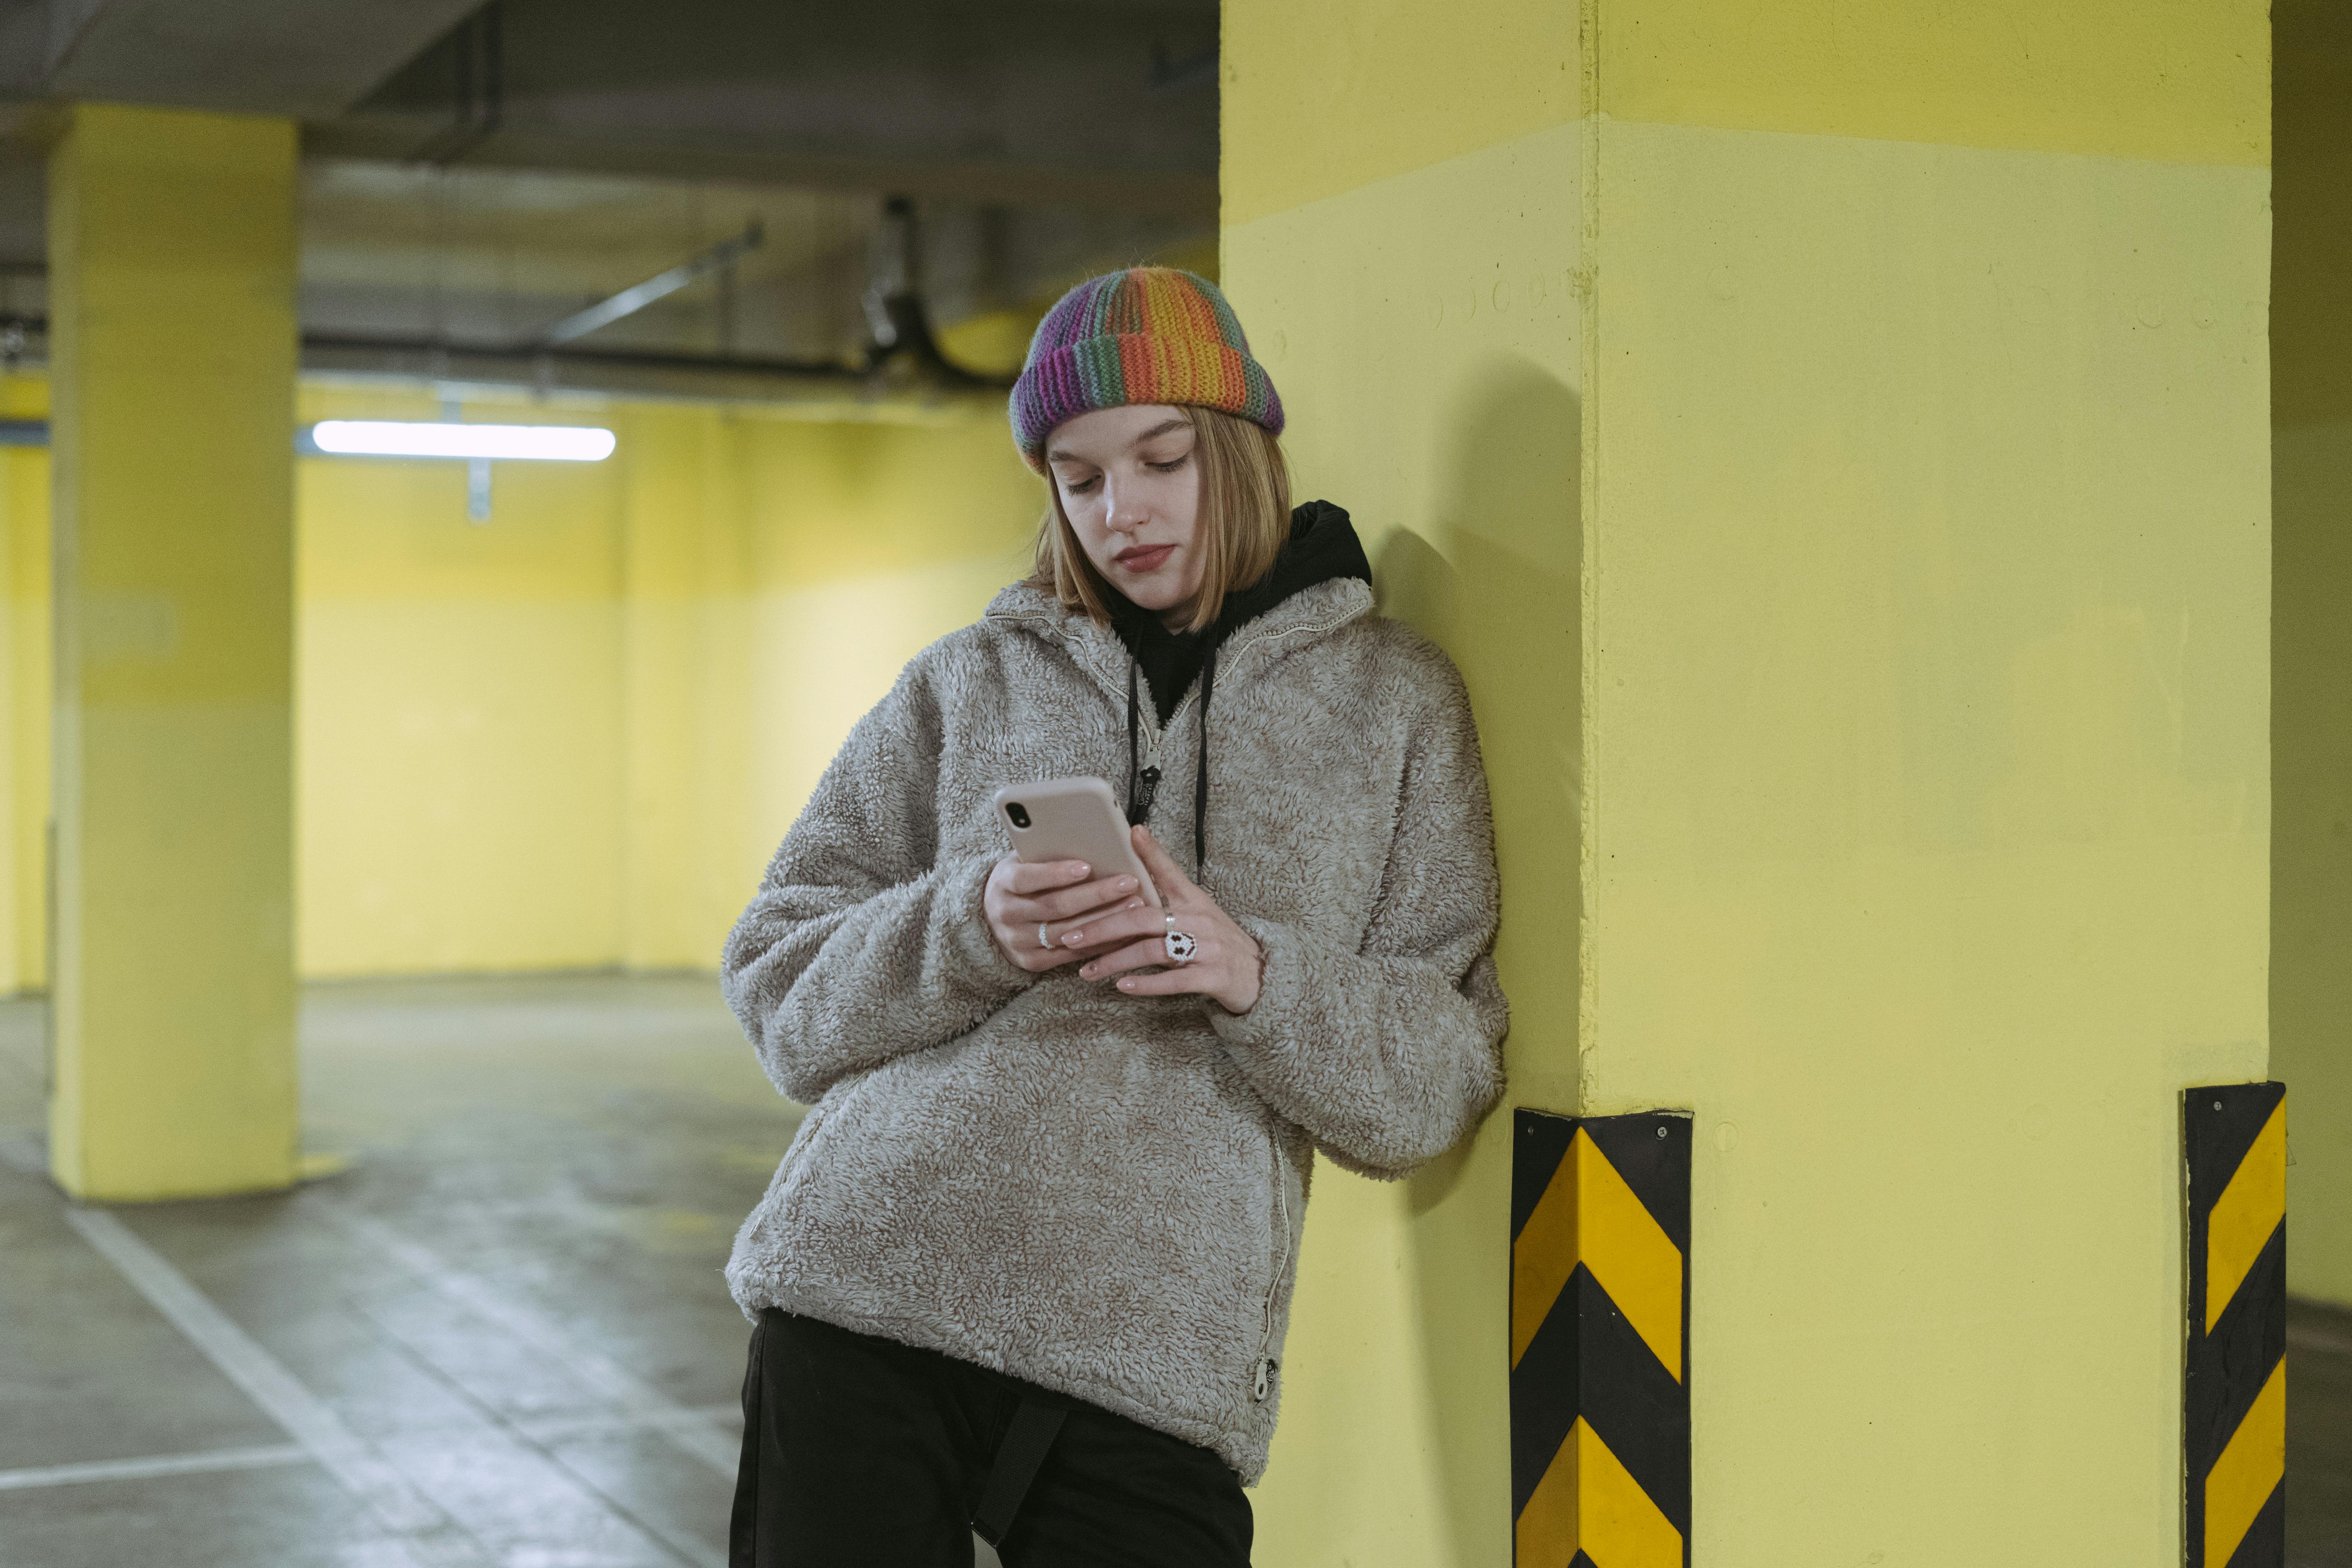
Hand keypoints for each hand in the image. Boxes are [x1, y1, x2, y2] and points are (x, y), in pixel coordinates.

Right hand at [984, 855, 1145, 971]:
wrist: (993, 917)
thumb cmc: (1022, 880)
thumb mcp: (1024, 862)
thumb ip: (1046, 854)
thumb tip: (1092, 841)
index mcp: (1003, 883)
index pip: (1028, 878)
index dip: (1057, 874)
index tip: (1087, 866)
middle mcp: (1007, 915)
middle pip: (1055, 907)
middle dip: (1095, 895)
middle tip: (1128, 883)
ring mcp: (1018, 942)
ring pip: (1067, 933)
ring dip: (1104, 920)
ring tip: (1134, 905)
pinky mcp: (1032, 962)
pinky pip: (1071, 955)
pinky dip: (1100, 944)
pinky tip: (1124, 931)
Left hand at [1057, 827, 1262, 1013]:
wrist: (1260, 976)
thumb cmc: (1218, 942)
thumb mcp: (1198, 911)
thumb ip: (1167, 893)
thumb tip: (1135, 868)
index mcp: (1194, 900)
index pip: (1170, 872)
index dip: (1151, 853)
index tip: (1129, 834)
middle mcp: (1199, 920)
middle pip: (1143, 917)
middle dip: (1102, 926)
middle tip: (1070, 935)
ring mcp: (1207, 949)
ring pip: (1152, 950)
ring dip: (1115, 960)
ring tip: (1086, 970)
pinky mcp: (1212, 977)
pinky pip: (1175, 981)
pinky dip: (1147, 983)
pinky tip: (1123, 986)